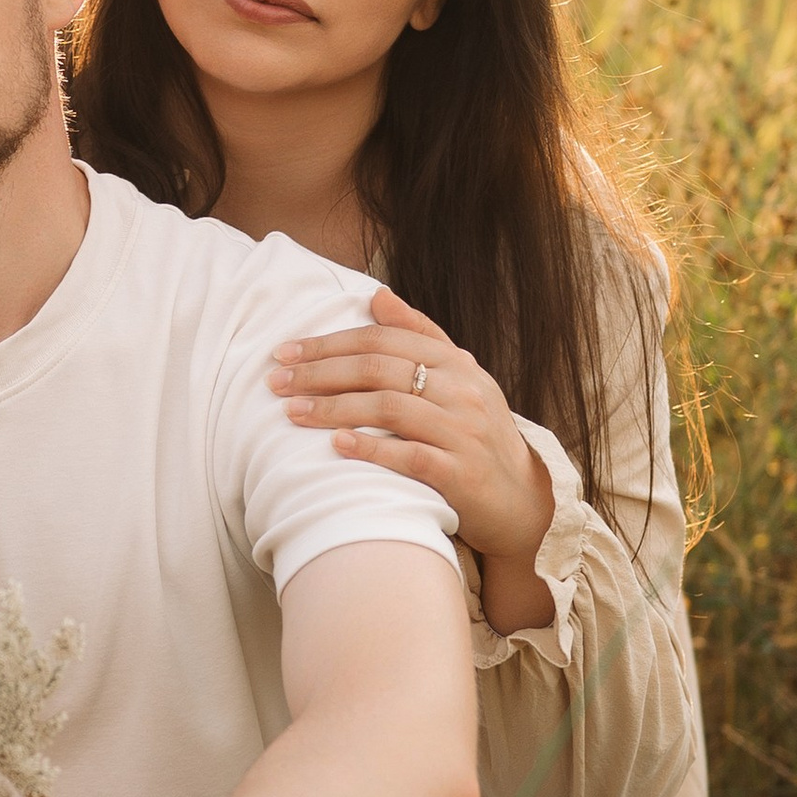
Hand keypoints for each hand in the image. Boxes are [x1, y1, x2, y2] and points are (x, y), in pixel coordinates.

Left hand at [270, 284, 557, 635]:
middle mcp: (463, 391)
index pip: (385, 340)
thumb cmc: (477, 436)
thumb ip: (419, 337)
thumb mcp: (458, 380)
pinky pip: (410, 455)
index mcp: (458, 363)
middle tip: (275, 382)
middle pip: (380, 369)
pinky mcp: (462, 475)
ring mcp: (464, 432)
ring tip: (292, 412)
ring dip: (334, 408)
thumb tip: (377, 296)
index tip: (285, 352)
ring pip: (390, 407)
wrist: (521, 501)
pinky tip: (336, 445)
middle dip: (320, 373)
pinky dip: (371, 447)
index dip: (331, 343)